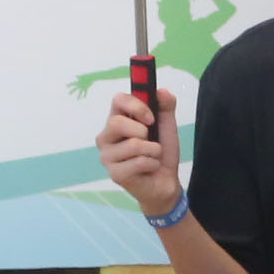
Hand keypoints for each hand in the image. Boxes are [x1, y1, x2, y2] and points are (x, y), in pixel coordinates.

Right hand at [98, 90, 178, 214]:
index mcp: (117, 120)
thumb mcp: (167, 126)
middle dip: (143, 131)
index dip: (136, 105)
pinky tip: (149, 168)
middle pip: (116, 122)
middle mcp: (106, 136)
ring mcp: (107, 156)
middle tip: (152, 141)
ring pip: (133, 144)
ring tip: (152, 156)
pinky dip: (152, 164)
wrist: (165, 182)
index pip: (117, 100)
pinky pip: (139, 162)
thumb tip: (162, 91)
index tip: (150, 117)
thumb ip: (165, 107)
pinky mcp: (115, 173)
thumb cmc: (161, 153)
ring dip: (153, 151)